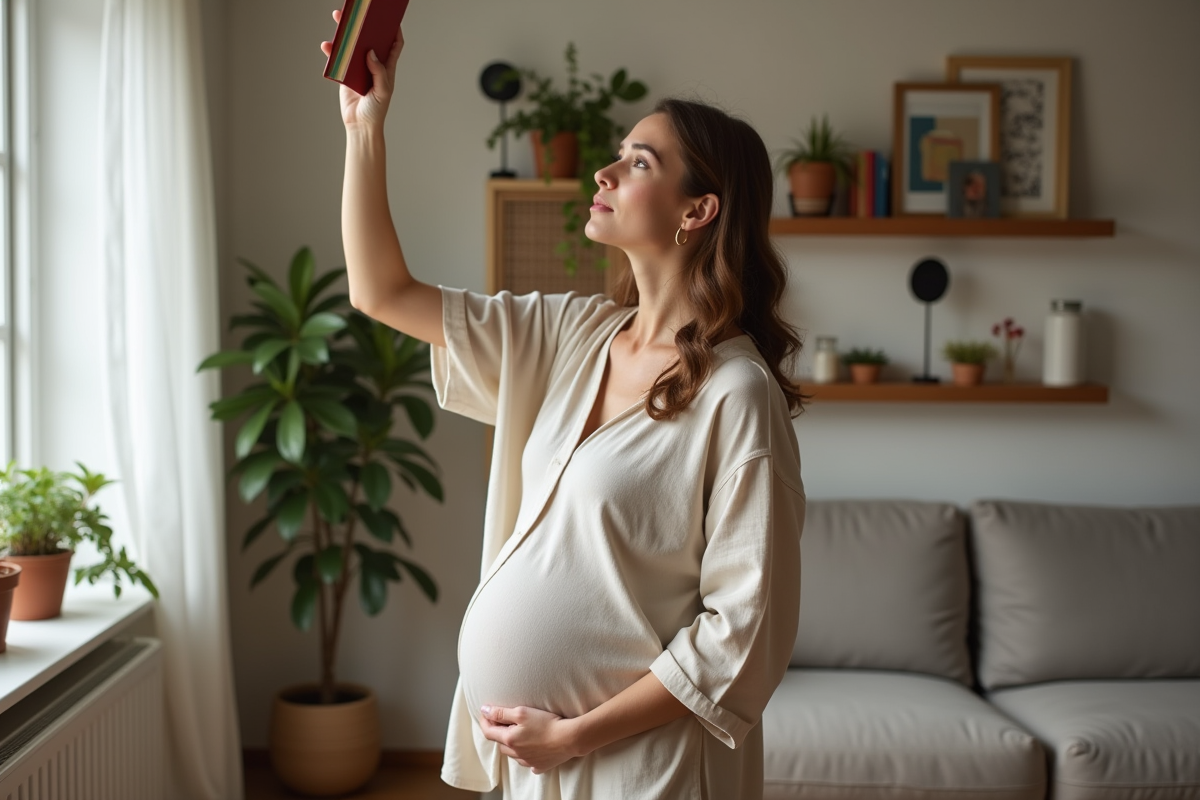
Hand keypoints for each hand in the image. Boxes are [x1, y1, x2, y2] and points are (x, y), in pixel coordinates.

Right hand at [319, 8, 403, 130]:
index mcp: (386, 67)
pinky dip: (332, 51)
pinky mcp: (345, 74)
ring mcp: (358, 68)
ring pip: (352, 46)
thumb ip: (379, 71)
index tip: (390, 18)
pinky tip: (328, 46)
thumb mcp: (383, 91)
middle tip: (358, 13)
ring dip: (345, 34)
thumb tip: (370, 52)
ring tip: (339, 20)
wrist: (360, 125)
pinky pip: (338, 59)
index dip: (394, 31)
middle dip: (365, 25)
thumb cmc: (376, 110)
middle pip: (370, 40)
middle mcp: (373, 65)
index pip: (394, 45)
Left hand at [479, 704, 580, 774]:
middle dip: (498, 732)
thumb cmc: (546, 723)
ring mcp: (528, 761)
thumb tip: (484, 710)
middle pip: (500, 743)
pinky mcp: (540, 765)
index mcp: (509, 739)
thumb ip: (501, 712)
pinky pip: (527, 762)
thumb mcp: (521, 712)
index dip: (485, 721)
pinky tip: (531, 749)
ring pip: (513, 753)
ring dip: (511, 744)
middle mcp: (516, 753)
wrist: (569, 738)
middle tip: (504, 720)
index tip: (485, 713)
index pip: (489, 731)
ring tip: (518, 733)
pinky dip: (525, 755)